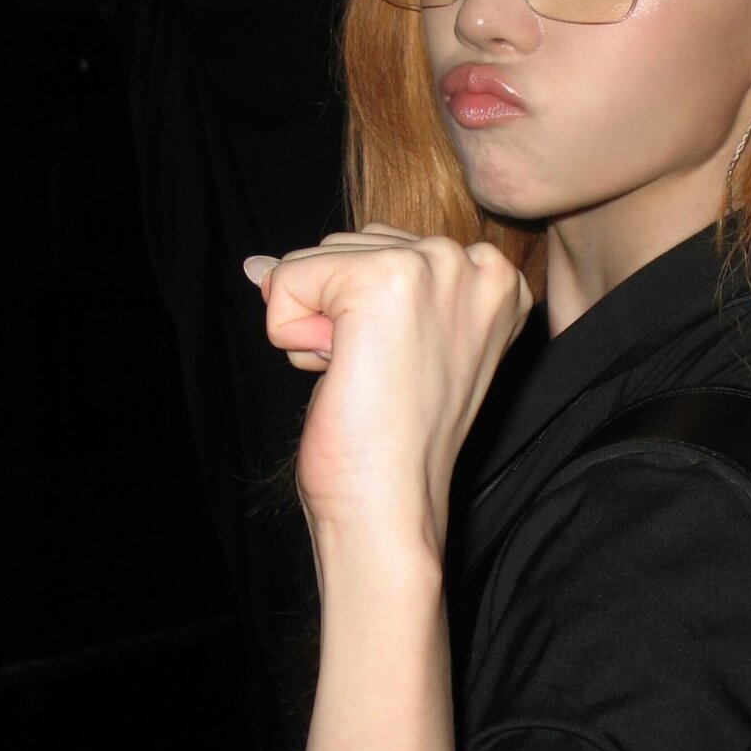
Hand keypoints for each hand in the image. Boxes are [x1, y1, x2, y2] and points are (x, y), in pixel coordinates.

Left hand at [245, 224, 531, 548]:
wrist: (390, 504)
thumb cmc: (390, 441)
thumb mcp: (387, 344)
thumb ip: (343, 288)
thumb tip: (255, 265)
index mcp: (495, 278)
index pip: (383, 250)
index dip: (362, 317)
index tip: (397, 371)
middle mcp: (476, 262)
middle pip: (349, 245)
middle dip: (336, 313)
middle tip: (377, 378)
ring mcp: (436, 267)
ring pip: (315, 259)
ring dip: (314, 324)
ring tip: (364, 378)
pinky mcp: (385, 280)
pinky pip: (287, 279)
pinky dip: (290, 334)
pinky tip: (338, 373)